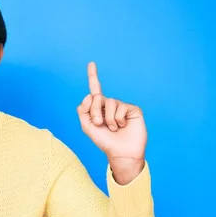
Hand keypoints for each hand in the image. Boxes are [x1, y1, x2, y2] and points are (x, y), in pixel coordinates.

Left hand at [77, 62, 146, 181]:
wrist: (121, 152)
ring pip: (109, 102)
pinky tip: (122, 126)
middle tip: (98, 124)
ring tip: (112, 128)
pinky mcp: (132, 109)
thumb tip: (89, 96)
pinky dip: (117, 119)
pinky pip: (120, 107)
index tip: (91, 63)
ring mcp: (122, 106)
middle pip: (97, 97)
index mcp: (98, 108)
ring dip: (107, 118)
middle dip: (94, 112)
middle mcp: (110, 105)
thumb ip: (83, 111)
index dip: (93, 76)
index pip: (95, 90)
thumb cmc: (104, 141)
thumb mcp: (87, 127)